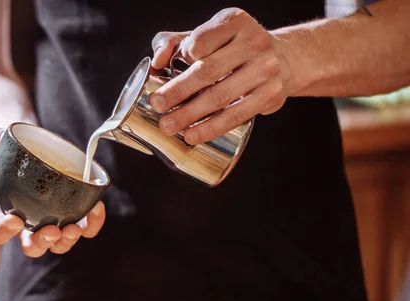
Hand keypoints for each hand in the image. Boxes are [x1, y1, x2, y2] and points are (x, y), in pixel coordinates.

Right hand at [0, 127, 105, 256]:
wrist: (34, 153)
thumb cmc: (13, 154)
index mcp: (5, 213)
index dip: (4, 231)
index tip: (13, 219)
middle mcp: (29, 225)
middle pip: (32, 246)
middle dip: (41, 242)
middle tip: (50, 231)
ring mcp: (53, 223)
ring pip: (59, 244)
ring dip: (66, 240)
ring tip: (72, 229)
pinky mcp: (75, 216)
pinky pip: (85, 228)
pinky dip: (92, 223)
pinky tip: (96, 209)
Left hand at [150, 8, 293, 144]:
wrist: (285, 59)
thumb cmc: (233, 48)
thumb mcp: (207, 35)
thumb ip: (174, 42)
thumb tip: (157, 61)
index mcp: (234, 22)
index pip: (200, 42)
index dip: (181, 57)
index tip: (167, 70)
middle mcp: (254, 42)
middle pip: (207, 71)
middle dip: (177, 91)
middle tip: (157, 104)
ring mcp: (265, 69)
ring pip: (220, 96)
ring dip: (190, 114)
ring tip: (168, 125)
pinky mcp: (270, 95)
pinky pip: (235, 115)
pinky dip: (211, 128)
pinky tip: (192, 135)